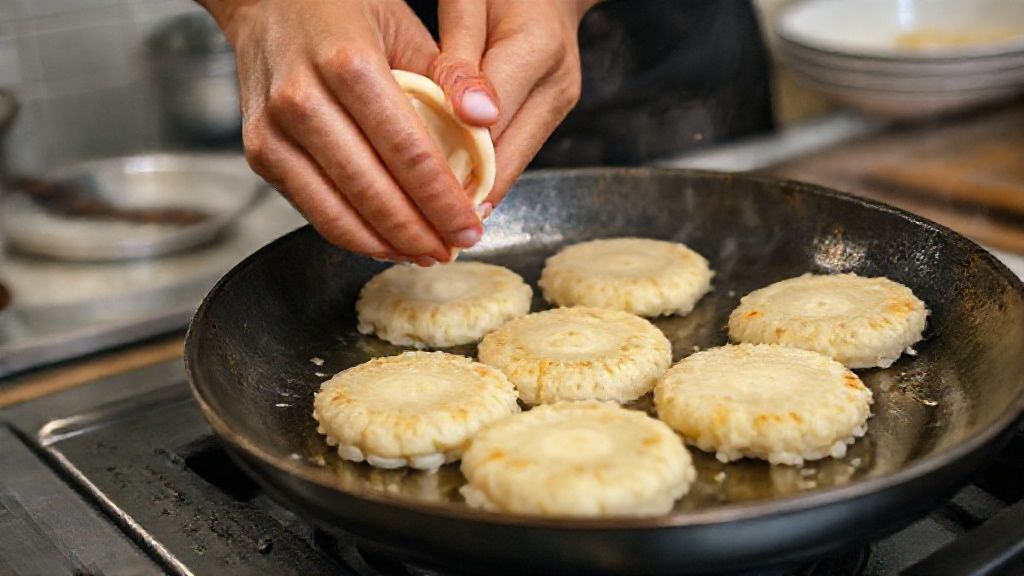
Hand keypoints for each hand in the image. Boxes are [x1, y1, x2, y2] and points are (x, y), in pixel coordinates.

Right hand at [201, 0, 484, 264]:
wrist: (263, 1)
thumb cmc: (342, 9)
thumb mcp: (404, 24)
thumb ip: (448, 75)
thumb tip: (487, 119)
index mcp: (348, 62)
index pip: (408, 152)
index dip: (443, 200)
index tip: (471, 226)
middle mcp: (303, 99)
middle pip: (373, 191)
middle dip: (419, 232)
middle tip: (453, 249)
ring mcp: (274, 131)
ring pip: (337, 212)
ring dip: (386, 243)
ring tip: (424, 253)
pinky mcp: (259, 154)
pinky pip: (312, 210)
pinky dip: (351, 234)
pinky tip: (384, 241)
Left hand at [432, 0, 597, 207]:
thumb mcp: (468, 3)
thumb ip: (459, 59)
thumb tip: (467, 117)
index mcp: (536, 51)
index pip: (490, 125)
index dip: (453, 163)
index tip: (420, 194)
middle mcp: (556, 87)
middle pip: (507, 159)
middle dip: (463, 192)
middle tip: (421, 222)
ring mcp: (557, 106)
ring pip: (512, 165)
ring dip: (473, 187)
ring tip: (431, 212)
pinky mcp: (551, 115)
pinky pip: (513, 153)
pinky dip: (482, 169)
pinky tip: (451, 185)